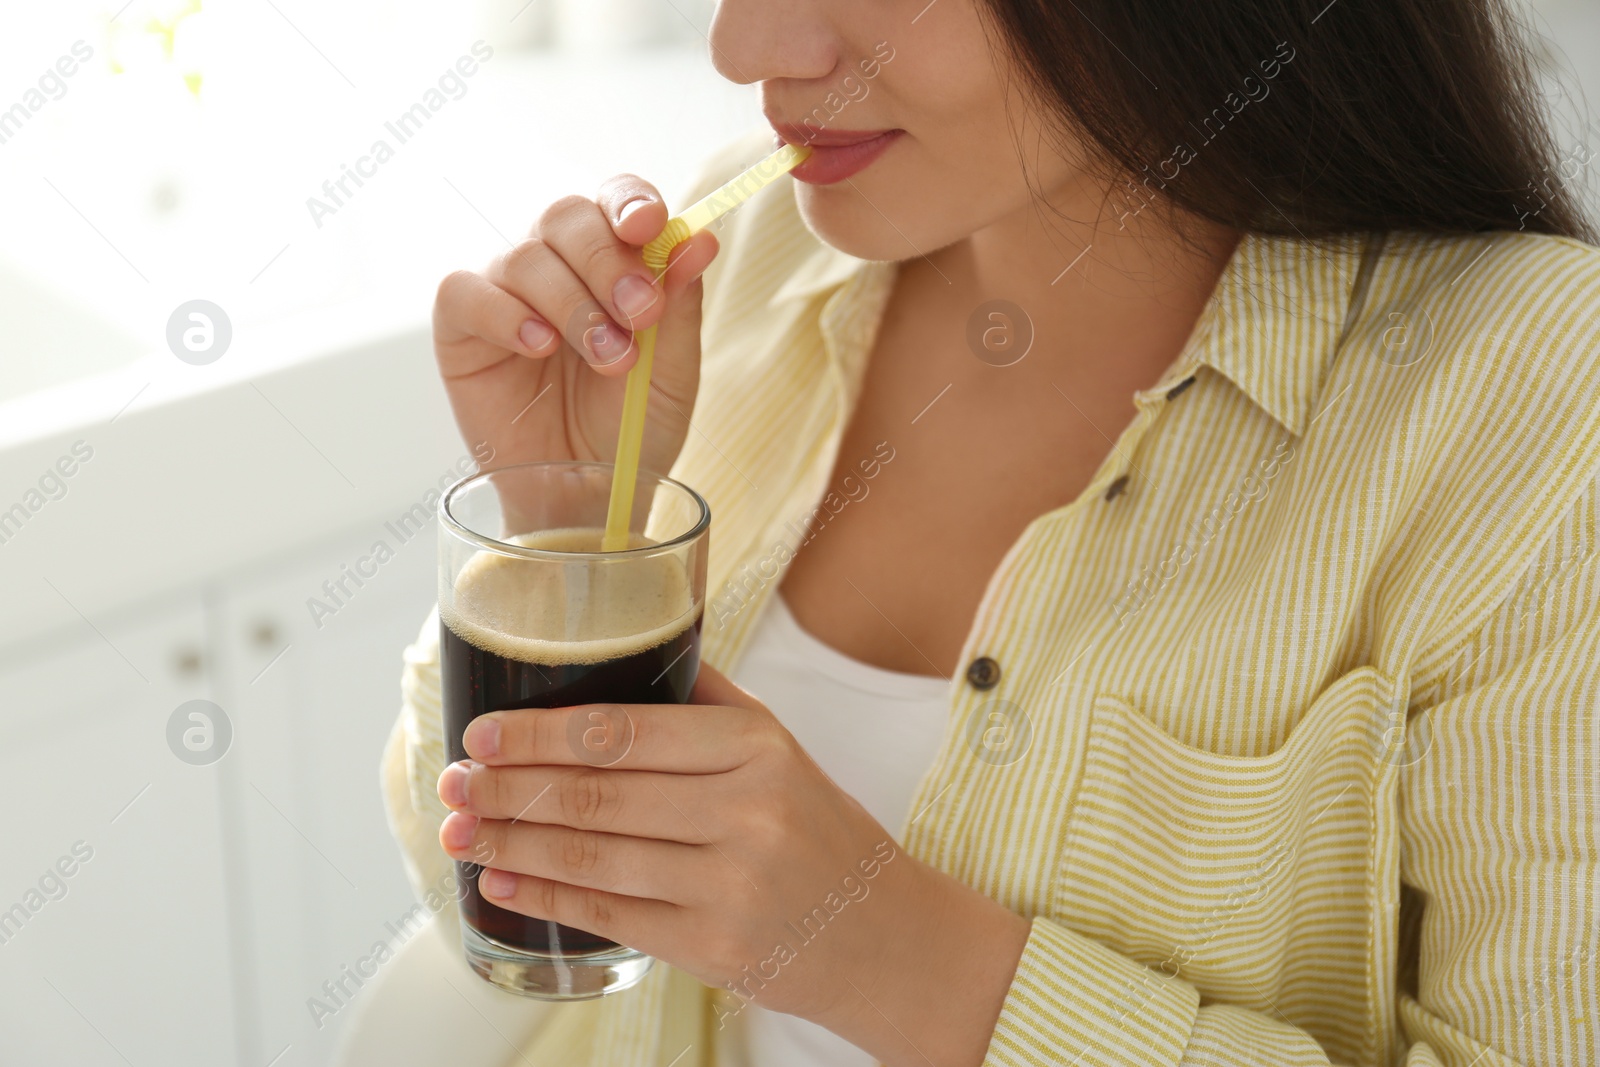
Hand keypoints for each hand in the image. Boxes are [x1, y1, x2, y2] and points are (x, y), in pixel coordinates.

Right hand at [432, 175, 717, 476]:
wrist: (588, 498)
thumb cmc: (631, 431)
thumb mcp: (672, 371)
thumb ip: (680, 304)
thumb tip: (700, 238)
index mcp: (613, 262)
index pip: (615, 200)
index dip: (630, 202)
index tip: (648, 227)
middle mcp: (557, 266)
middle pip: (567, 216)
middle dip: (608, 261)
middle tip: (639, 313)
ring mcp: (505, 293)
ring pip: (525, 256)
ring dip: (573, 305)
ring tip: (607, 360)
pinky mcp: (461, 327)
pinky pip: (466, 291)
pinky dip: (505, 314)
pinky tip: (539, 346)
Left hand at [435, 664, 1030, 1065]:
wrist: (880, 931)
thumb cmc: (817, 828)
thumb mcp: (778, 747)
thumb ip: (705, 700)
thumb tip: (623, 647)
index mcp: (753, 746)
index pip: (622, 732)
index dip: (539, 734)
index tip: (483, 734)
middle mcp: (744, 812)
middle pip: (595, 796)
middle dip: (508, 790)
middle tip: (453, 783)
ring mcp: (729, 885)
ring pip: (591, 858)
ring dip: (510, 845)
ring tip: (458, 833)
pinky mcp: (714, 947)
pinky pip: (610, 915)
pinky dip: (545, 899)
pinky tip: (503, 884)